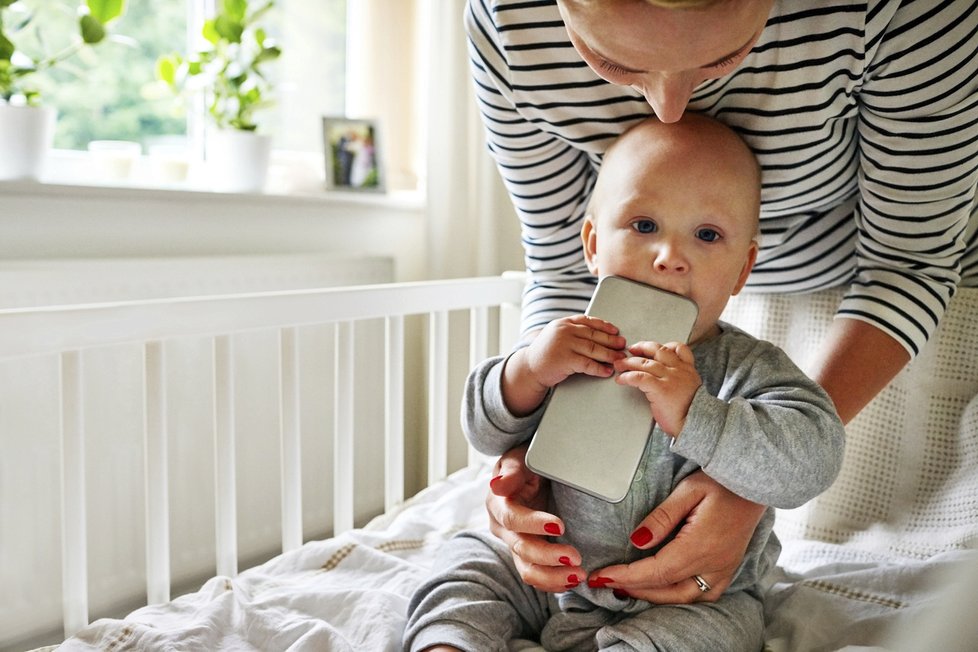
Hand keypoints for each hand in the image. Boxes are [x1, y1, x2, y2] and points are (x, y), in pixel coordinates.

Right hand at [486, 445, 585, 592]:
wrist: (535, 473)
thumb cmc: (529, 461)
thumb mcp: (520, 458)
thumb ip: (512, 471)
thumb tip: (496, 485)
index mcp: (498, 504)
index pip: (512, 518)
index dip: (534, 523)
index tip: (560, 525)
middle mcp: (503, 529)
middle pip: (522, 548)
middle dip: (548, 556)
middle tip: (576, 557)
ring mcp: (515, 545)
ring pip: (528, 570)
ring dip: (553, 577)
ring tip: (578, 576)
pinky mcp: (529, 556)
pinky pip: (539, 576)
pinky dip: (555, 582)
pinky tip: (574, 581)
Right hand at [521, 314, 625, 387]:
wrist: (529, 368)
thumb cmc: (545, 353)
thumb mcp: (556, 335)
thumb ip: (572, 331)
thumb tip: (597, 333)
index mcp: (564, 323)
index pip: (588, 321)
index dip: (604, 326)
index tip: (615, 331)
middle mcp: (564, 331)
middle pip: (593, 335)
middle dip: (611, 341)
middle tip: (622, 345)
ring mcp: (564, 344)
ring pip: (593, 348)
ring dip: (609, 355)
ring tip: (619, 359)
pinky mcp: (565, 359)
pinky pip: (587, 363)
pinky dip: (599, 368)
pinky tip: (606, 371)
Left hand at [588, 470, 764, 602]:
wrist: (757, 483)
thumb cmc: (722, 482)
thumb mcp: (689, 490)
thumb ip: (662, 517)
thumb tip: (637, 540)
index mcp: (700, 546)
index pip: (655, 571)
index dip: (625, 577)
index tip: (600, 577)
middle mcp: (713, 565)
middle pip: (667, 590)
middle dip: (634, 589)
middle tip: (606, 582)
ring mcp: (723, 570)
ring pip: (684, 597)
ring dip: (654, 596)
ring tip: (627, 586)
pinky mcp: (728, 569)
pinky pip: (702, 594)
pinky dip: (677, 596)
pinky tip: (662, 588)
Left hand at [614, 341, 700, 435]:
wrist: (695, 425)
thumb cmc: (690, 412)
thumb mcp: (691, 389)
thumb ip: (679, 379)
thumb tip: (662, 376)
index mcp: (688, 369)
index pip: (679, 348)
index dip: (662, 345)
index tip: (649, 347)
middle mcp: (679, 370)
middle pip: (658, 350)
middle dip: (642, 347)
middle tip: (630, 350)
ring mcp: (670, 378)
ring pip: (646, 362)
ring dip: (629, 362)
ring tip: (619, 365)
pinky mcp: (660, 389)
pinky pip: (640, 377)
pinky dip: (627, 376)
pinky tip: (621, 379)